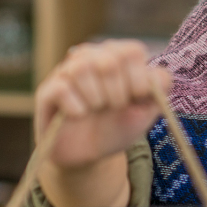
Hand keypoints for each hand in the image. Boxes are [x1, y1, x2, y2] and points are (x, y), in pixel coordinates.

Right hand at [34, 40, 170, 206]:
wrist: (90, 155)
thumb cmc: (118, 126)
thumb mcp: (147, 110)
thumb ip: (158, 90)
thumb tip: (157, 75)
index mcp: (117, 56)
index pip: (132, 51)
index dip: (139, 80)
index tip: (137, 100)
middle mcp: (90, 57)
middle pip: (109, 60)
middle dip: (119, 93)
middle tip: (115, 107)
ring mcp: (66, 71)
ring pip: (81, 69)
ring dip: (97, 99)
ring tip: (96, 110)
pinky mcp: (47, 90)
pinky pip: (61, 89)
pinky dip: (76, 108)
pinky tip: (79, 116)